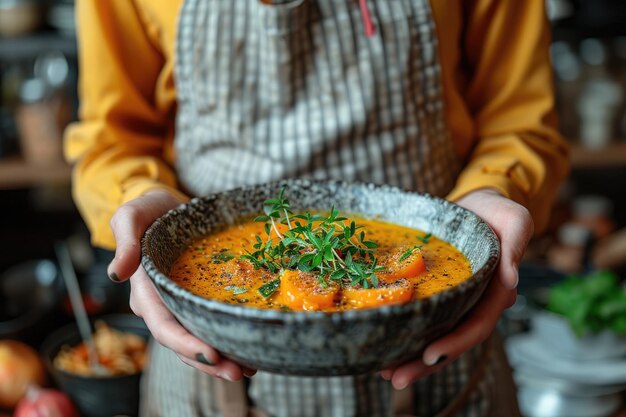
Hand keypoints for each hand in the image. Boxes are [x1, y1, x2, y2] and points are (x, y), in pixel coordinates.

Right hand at [107, 189, 254, 380]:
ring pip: (198, 340)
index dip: (185, 343)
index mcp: (145, 291)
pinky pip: (209, 325)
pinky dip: (227, 339)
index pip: (163, 325)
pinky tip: (249, 349)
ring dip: (221, 359)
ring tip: (250, 369)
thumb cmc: (148, 211)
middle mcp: (161, 305)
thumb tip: (116, 274)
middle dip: (209, 361)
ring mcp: (179, 305)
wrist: (165, 206)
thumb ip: (124, 240)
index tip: (210, 354)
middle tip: (240, 371)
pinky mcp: (196, 300)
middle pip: (183, 342)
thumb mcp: (131, 216)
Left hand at [381, 189, 532, 388]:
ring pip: (435, 335)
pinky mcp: (439, 294)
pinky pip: (423, 318)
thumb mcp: (514, 221)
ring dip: (411, 357)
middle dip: (425, 363)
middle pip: (452, 340)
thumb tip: (511, 280)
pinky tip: (383, 346)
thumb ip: (516, 247)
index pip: (478, 324)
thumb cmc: (498, 212)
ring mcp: (457, 301)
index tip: (431, 355)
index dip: (456, 342)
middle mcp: (475, 302)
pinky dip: (405, 333)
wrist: (478, 205)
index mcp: (495, 291)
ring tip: (383, 372)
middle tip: (395, 378)